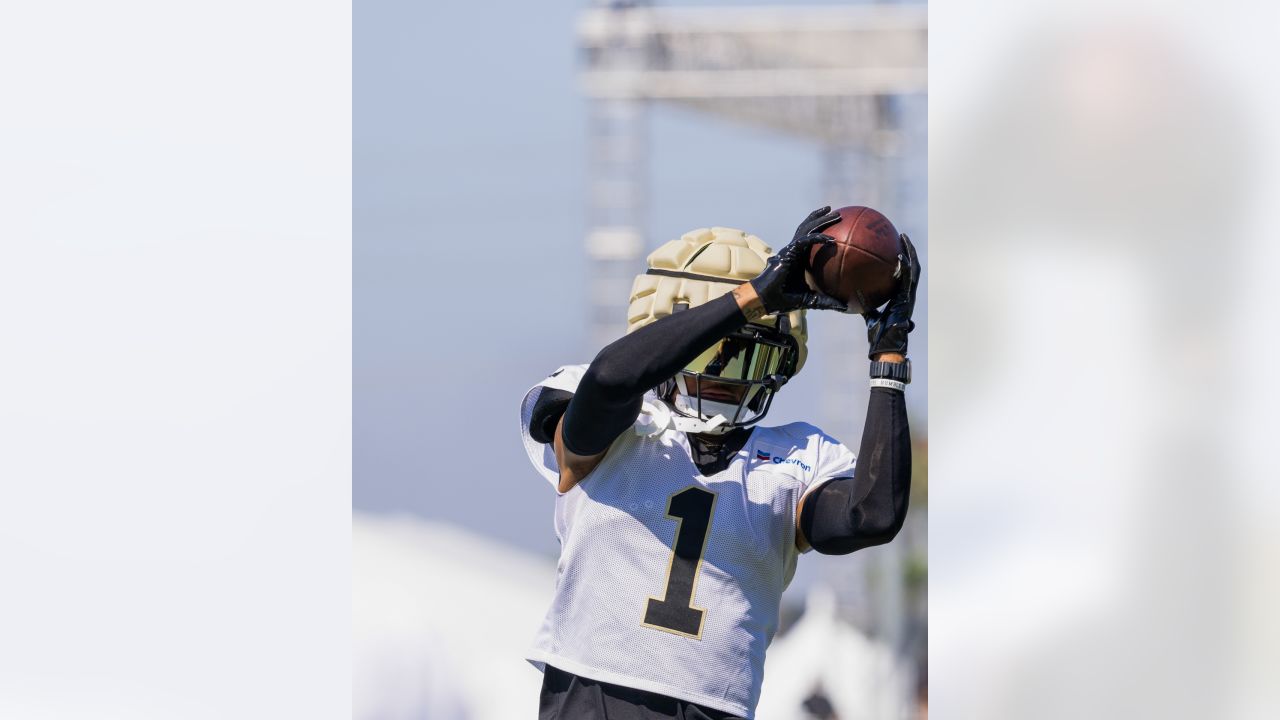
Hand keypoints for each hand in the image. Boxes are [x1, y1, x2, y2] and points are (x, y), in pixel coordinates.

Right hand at [749, 207, 847, 315]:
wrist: (765, 300)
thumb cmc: (783, 300)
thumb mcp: (811, 301)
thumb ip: (827, 301)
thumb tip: (846, 307)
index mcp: (799, 258)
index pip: (810, 239)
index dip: (821, 230)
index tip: (836, 226)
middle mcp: (794, 251)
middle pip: (808, 228)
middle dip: (821, 218)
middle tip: (837, 213)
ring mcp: (790, 249)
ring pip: (806, 228)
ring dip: (820, 219)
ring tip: (833, 212)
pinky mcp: (788, 252)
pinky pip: (804, 241)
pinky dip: (817, 238)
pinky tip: (831, 239)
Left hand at [865, 233, 920, 358]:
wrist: (885, 346)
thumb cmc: (877, 335)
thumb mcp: (867, 314)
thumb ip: (862, 303)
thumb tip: (847, 294)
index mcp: (899, 295)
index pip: (902, 273)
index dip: (901, 258)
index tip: (894, 245)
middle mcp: (906, 293)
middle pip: (911, 266)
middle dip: (908, 249)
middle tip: (901, 235)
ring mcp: (909, 295)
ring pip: (914, 269)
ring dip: (911, 252)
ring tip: (904, 238)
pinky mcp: (908, 299)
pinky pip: (909, 279)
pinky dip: (906, 267)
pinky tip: (899, 256)